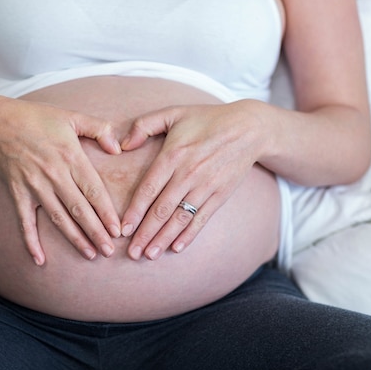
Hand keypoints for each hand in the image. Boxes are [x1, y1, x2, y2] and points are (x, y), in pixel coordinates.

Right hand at [0, 99, 122, 264]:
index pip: (94, 191)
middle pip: (79, 210)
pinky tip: (40, 260)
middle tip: (110, 251)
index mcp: (71, 157)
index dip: (106, 213)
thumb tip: (118, 148)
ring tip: (90, 255)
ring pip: (58, 219)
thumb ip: (99, 129)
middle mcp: (54, 175)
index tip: (118, 230)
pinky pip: (25, 222)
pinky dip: (31, 242)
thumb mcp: (72, 117)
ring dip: (75, 239)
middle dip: (96, 232)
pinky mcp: (17, 194)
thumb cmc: (37, 119)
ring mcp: (34, 187)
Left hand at [120, 101, 264, 259]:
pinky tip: (176, 248)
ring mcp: (205, 187)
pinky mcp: (219, 195)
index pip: (148, 190)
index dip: (135, 212)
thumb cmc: (206, 120)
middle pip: (161, 210)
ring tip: (149, 256)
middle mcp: (188, 175)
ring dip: (163, 239)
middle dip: (145, 234)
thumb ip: (144, 125)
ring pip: (180, 219)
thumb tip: (122, 145)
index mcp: (172, 156)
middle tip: (133, 253)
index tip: (123, 229)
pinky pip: (201, 219)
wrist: (248, 128)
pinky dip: (189, 235)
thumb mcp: (173, 113)